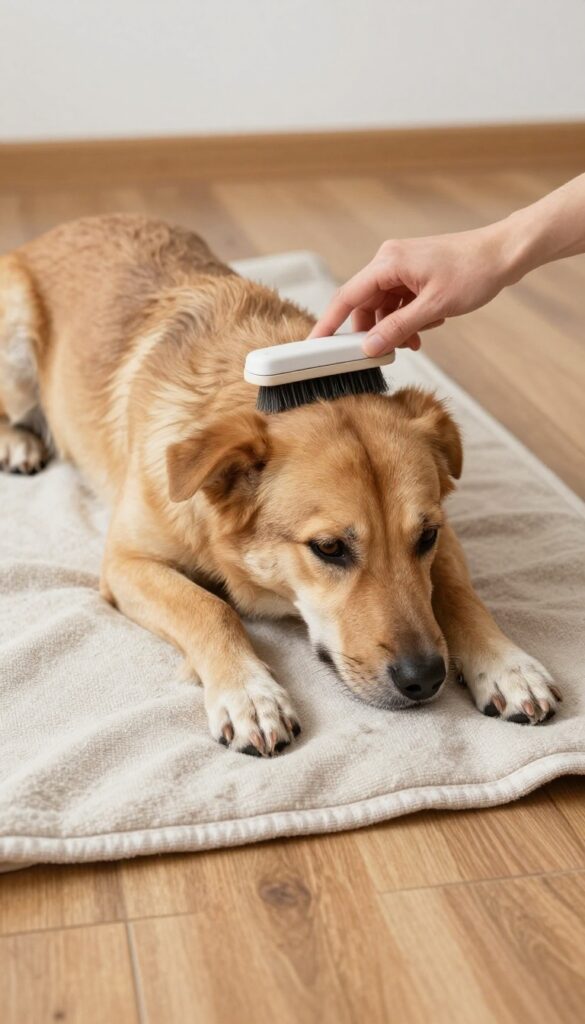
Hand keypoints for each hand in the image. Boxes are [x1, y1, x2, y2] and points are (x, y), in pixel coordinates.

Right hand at [309, 224, 512, 355]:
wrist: (503, 254)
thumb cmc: (473, 272)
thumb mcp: (434, 308)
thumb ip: (398, 329)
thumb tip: (369, 347)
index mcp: (388, 263)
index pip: (347, 297)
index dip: (329, 323)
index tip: (315, 344)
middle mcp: (389, 262)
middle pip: (364, 305)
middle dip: (375, 331)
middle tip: (386, 352)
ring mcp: (401, 268)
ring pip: (383, 307)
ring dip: (395, 328)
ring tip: (417, 340)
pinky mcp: (413, 275)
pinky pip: (398, 303)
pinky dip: (407, 320)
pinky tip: (426, 328)